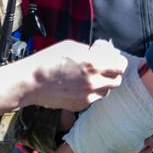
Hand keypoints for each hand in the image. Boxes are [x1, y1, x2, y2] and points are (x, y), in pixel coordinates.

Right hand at [0, 39, 126, 113]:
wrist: (31, 82)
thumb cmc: (48, 59)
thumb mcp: (72, 46)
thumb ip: (91, 51)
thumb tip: (103, 52)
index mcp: (94, 64)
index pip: (121, 66)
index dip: (118, 60)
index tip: (111, 56)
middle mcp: (94, 82)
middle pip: (117, 80)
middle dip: (112, 72)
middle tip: (102, 66)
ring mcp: (88, 97)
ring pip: (106, 91)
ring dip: (102, 83)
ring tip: (88, 76)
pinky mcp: (80, 106)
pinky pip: (93, 99)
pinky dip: (91, 92)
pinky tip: (78, 85)